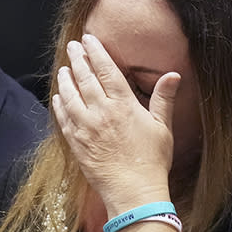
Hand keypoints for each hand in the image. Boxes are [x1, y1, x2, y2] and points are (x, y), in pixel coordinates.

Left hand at [52, 34, 180, 216]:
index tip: (89, 40)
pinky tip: (58, 98)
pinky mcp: (76, 143)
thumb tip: (173, 75)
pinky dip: (59, 105)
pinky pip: (64, 119)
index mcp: (123, 105)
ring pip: (70, 96)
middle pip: (85, 78)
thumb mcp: (162, 127)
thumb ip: (163, 99)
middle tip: (73, 47)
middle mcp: (101, 112)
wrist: (133, 192)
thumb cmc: (152, 161)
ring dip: (66, 80)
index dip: (96, 52)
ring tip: (64, 68)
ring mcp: (85, 128)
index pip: (106, 70)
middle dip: (78, 59)